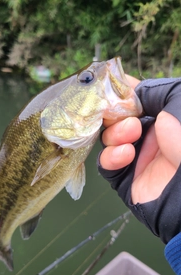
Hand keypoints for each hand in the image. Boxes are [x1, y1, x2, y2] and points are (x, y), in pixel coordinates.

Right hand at [99, 76, 180, 203]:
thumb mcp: (179, 101)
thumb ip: (155, 91)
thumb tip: (131, 93)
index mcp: (162, 118)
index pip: (133, 102)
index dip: (120, 95)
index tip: (111, 89)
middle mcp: (148, 137)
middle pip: (115, 120)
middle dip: (115, 115)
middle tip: (125, 115)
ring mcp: (137, 158)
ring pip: (108, 140)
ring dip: (114, 134)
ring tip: (131, 134)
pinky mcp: (126, 179)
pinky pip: (106, 165)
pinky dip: (110, 157)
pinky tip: (126, 154)